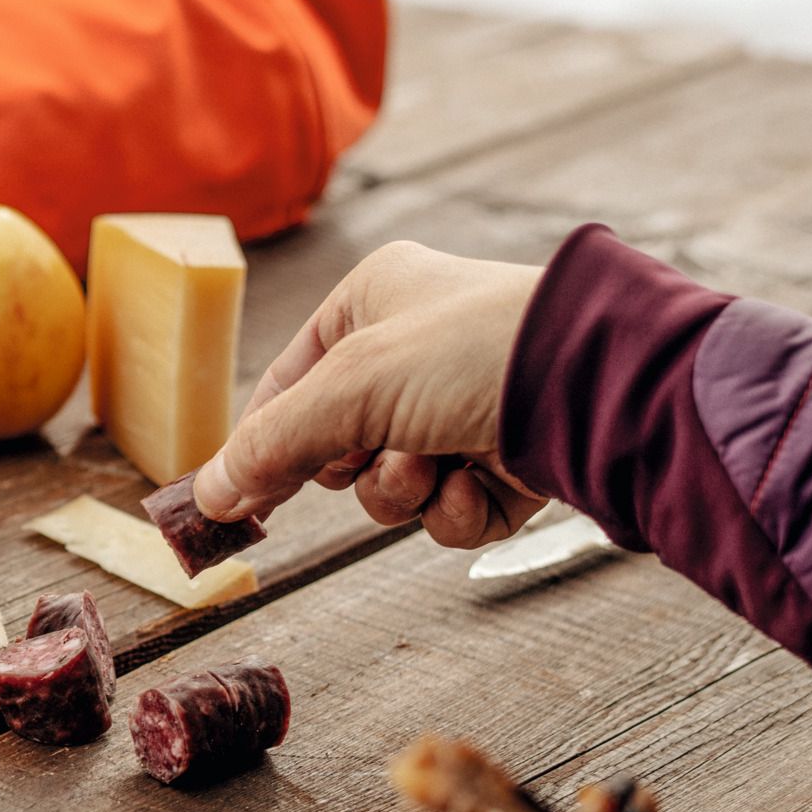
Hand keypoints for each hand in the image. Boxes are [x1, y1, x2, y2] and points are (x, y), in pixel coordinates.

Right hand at [193, 240, 544, 547]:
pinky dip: (456, 509)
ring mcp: (465, 408)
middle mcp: (417, 351)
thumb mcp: (348, 387)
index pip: (288, 384)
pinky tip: (478, 485)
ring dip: (405, 491)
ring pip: (391, 486)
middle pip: (338, 446)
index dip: (262, 442)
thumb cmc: (472, 351)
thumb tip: (210, 496)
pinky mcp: (509, 459)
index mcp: (374, 302)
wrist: (601, 384)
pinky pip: (449, 509)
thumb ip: (270, 445)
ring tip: (439, 465)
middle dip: (357, 468)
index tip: (237, 500)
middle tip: (378, 454)